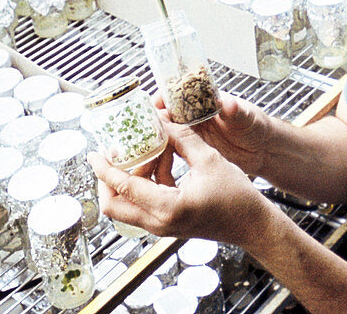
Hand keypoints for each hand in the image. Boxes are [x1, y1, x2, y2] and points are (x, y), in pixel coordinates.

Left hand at [89, 117, 272, 247]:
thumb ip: (182, 139)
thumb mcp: (209, 160)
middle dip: (107, 180)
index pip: (122, 187)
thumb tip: (162, 120)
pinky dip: (147, 183)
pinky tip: (164, 161)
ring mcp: (162, 226)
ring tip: (148, 151)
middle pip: (114, 206)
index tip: (93, 153)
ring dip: (132, 178)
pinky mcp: (168, 224)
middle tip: (113, 155)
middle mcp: (160, 222)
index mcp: (167, 207)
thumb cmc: (237, 197)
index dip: (104, 168)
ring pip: (128, 205)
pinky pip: (145, 204)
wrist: (253, 225)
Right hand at [153, 90, 272, 176]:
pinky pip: (172, 152)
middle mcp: (194, 116)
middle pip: (165, 115)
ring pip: (166, 134)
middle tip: (143, 132)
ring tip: (145, 150)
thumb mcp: (248, 117)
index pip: (177, 94)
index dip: (164, 98)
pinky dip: (162, 156)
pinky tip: (155, 165)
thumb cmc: (257, 126)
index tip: (155, 105)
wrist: (264, 151)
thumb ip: (237, 111)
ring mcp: (192, 134)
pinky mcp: (193, 152)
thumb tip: (229, 103)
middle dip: (152, 121)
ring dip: (154, 140)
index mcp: (204, 101)